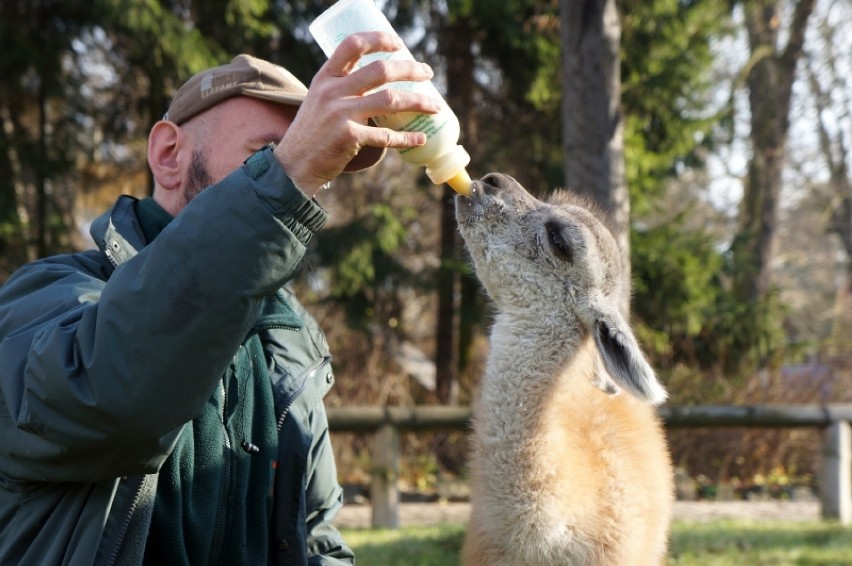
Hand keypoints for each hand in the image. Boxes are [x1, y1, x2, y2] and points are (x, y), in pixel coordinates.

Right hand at [274, 31, 439, 195]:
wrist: (295, 165)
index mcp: (325, 78)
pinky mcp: (350, 137)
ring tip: (435, 106)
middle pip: (380, 70)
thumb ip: (341, 88)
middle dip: (410, 69)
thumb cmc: (312, 133)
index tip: (400, 44)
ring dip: (419, 102)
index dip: (379, 40)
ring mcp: (341, 114)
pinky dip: (407, 138)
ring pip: (391, 100)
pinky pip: (387, 136)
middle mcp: (332, 91)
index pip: (352, 45)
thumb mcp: (319, 101)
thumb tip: (377, 80)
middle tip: (428, 73)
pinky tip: (420, 138)